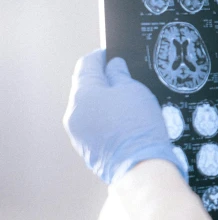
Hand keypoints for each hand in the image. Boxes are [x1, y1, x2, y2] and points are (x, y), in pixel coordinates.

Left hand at [63, 50, 186, 183]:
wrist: (141, 165)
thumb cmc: (138, 125)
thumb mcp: (134, 90)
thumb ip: (119, 74)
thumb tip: (113, 66)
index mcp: (83, 94)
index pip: (86, 65)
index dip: (101, 56)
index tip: (112, 54)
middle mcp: (74, 112)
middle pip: (85, 87)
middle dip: (103, 80)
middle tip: (125, 77)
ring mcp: (77, 133)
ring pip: (89, 107)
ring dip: (103, 100)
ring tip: (127, 102)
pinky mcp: (86, 148)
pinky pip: (92, 125)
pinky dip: (104, 118)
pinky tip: (123, 121)